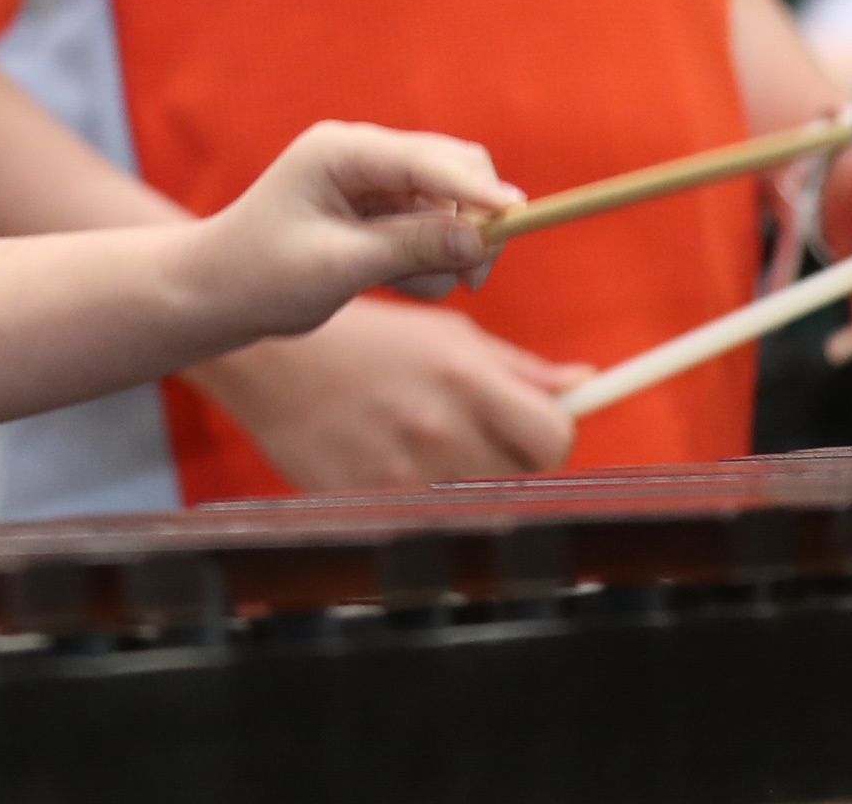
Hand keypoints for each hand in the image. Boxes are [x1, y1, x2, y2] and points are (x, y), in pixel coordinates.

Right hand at [188, 294, 583, 491]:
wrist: (266, 358)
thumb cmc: (362, 336)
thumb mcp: (442, 335)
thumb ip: (517, 367)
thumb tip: (585, 383)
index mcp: (465, 378)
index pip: (554, 438)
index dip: (550, 437)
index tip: (531, 430)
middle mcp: (440, 428)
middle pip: (520, 476)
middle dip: (504, 456)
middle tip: (464, 431)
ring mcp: (402, 471)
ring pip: (473, 499)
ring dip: (459, 478)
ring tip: (416, 440)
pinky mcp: (367, 501)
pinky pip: (423, 516)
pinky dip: (416, 497)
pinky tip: (384, 457)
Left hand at [192, 121, 519, 335]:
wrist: (219, 293)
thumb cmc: (263, 276)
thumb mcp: (338, 267)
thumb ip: (410, 248)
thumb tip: (481, 237)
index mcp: (339, 152)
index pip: (426, 160)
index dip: (475, 189)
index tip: (517, 216)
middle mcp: (361, 155)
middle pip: (454, 170)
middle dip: (471, 224)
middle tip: (472, 280)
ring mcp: (374, 181)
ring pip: (451, 208)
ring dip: (442, 252)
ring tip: (396, 285)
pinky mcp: (383, 210)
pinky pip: (434, 231)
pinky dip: (427, 262)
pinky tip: (389, 282)